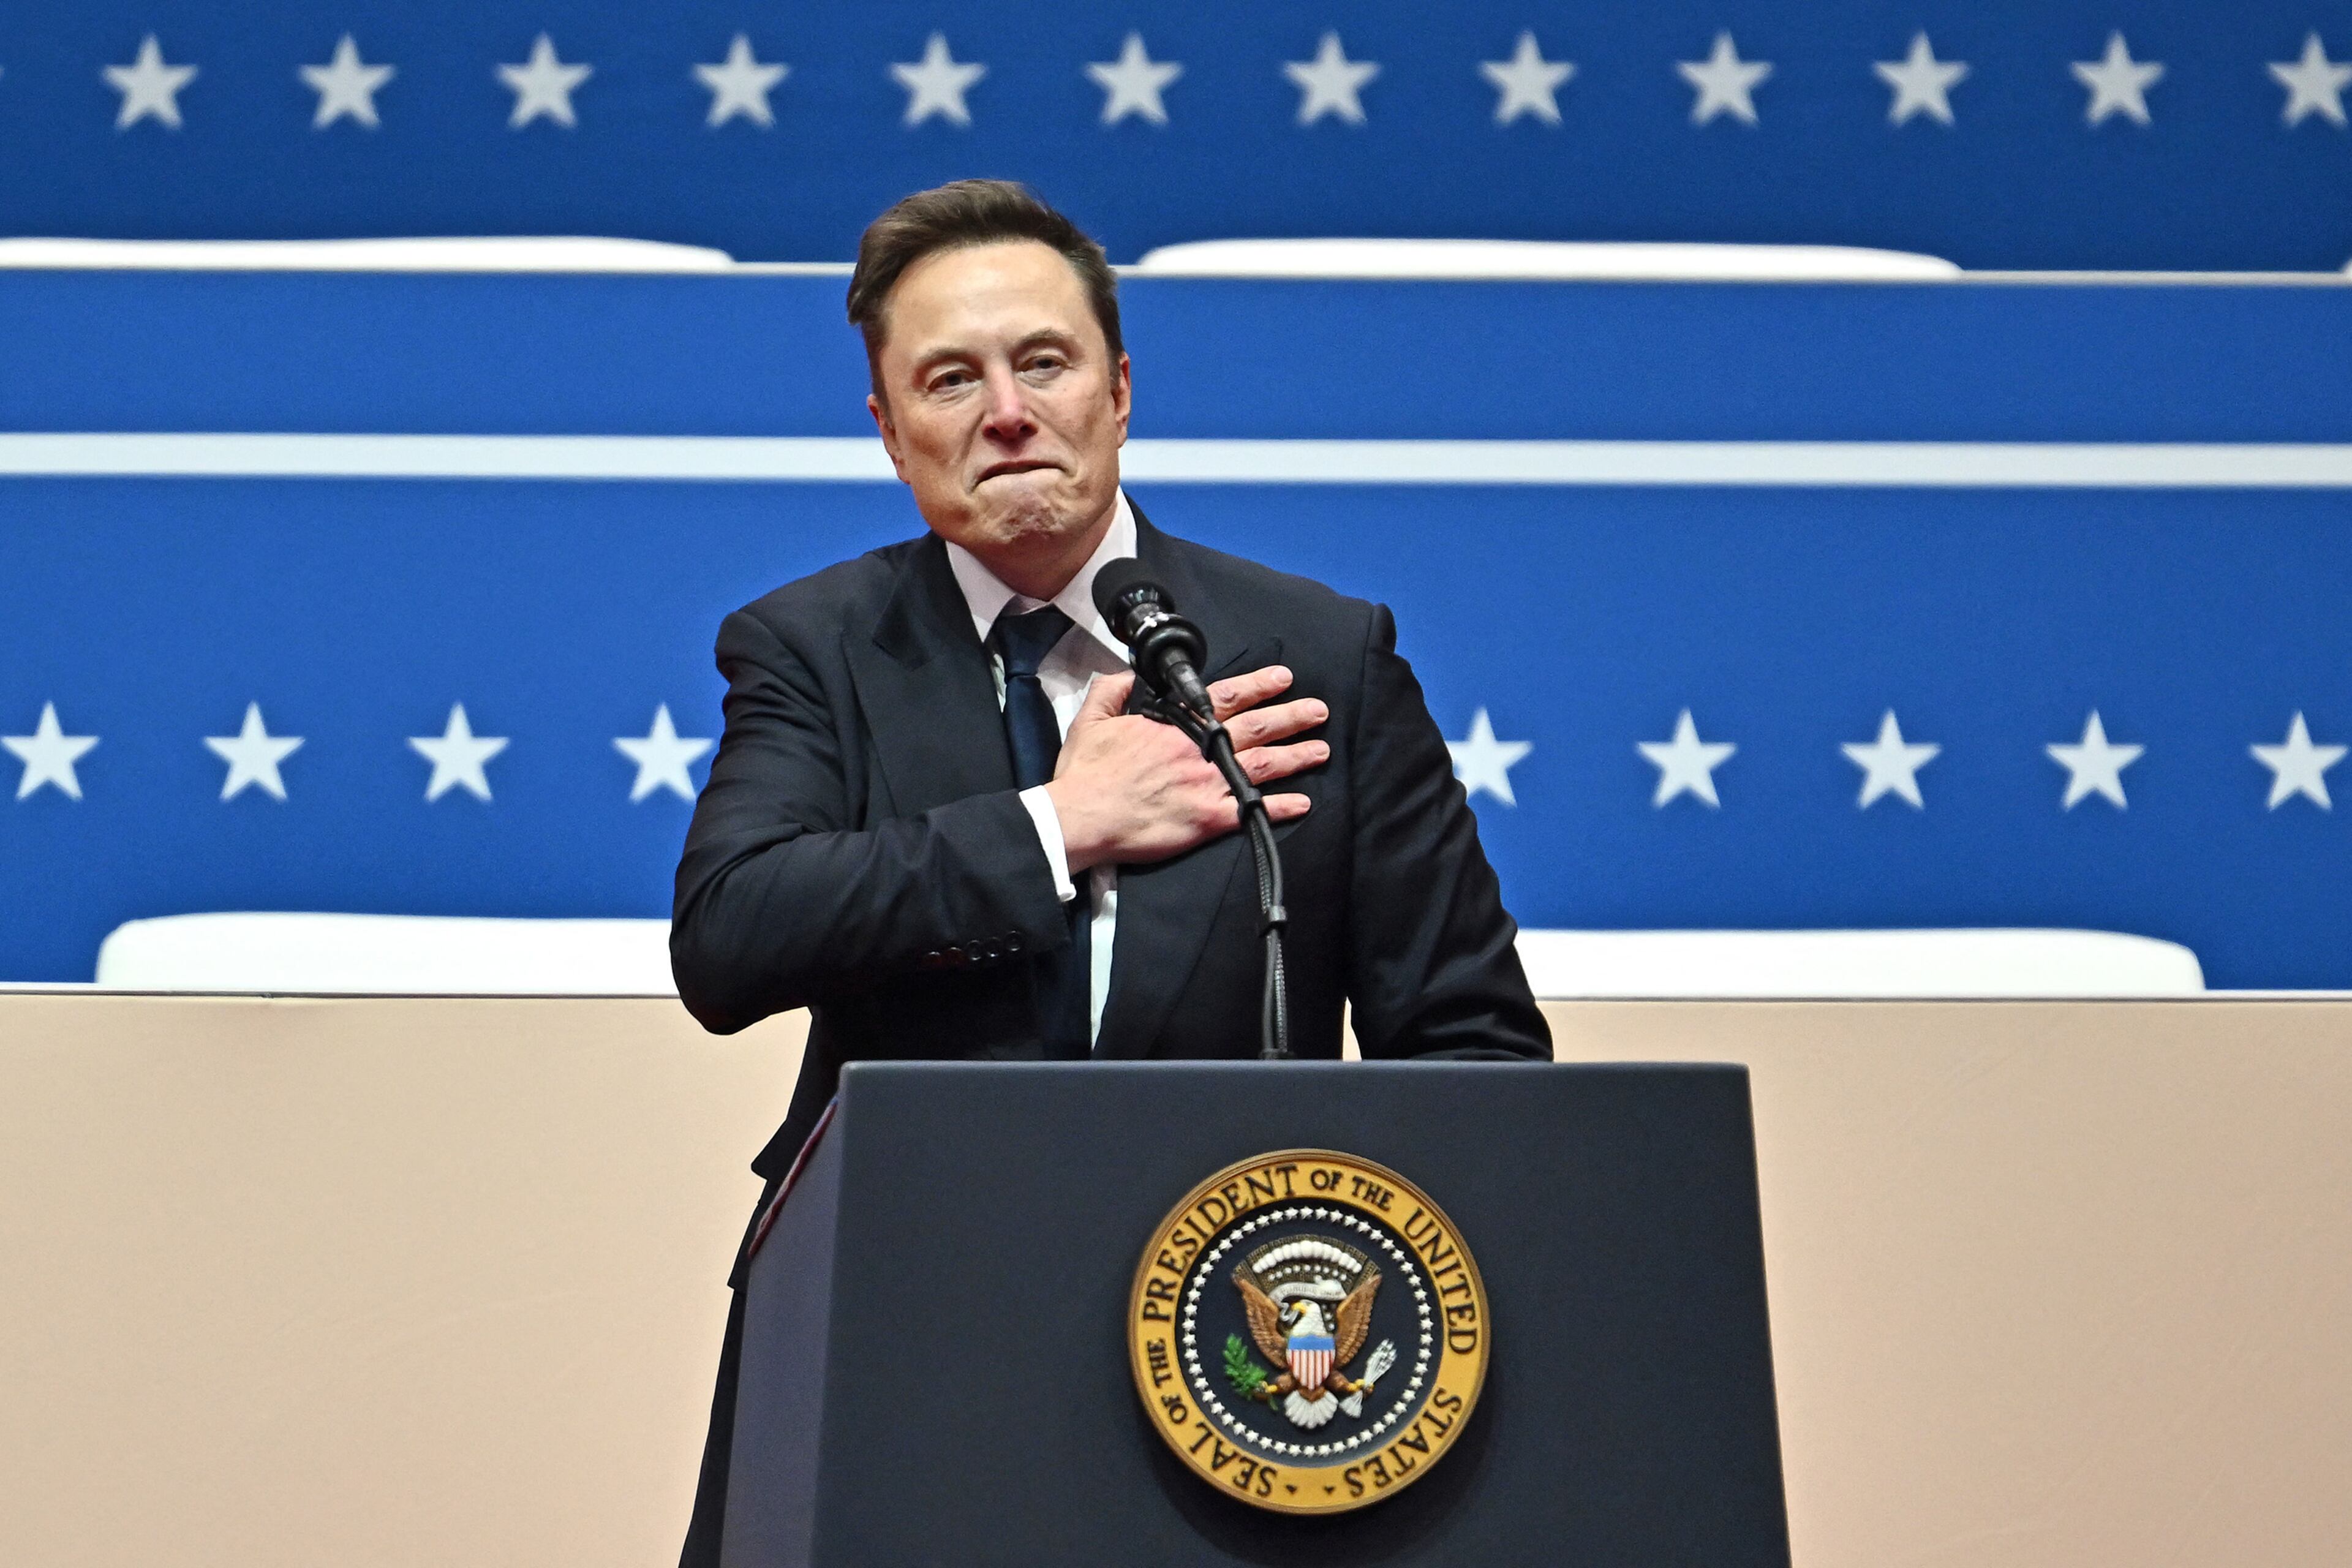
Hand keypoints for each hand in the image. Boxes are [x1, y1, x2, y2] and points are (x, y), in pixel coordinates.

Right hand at [1044, 665, 1325, 872]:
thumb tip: (1124, 674)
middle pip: (1257, 727)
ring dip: (1296, 756)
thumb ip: (1111, 691)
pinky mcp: (1207, 819)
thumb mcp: (1090, 720)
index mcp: (1176, 724)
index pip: (1228, 696)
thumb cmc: (1086, 774)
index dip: (1260, 685)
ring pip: (1263, 765)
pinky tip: (1303, 803)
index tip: (1284, 678)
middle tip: (1319, 710)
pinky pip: (1253, 811)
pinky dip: (1281, 807)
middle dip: (1292, 716)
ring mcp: (1207, 784)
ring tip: (1322, 748)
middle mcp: (1200, 750)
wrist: (1082, 818)